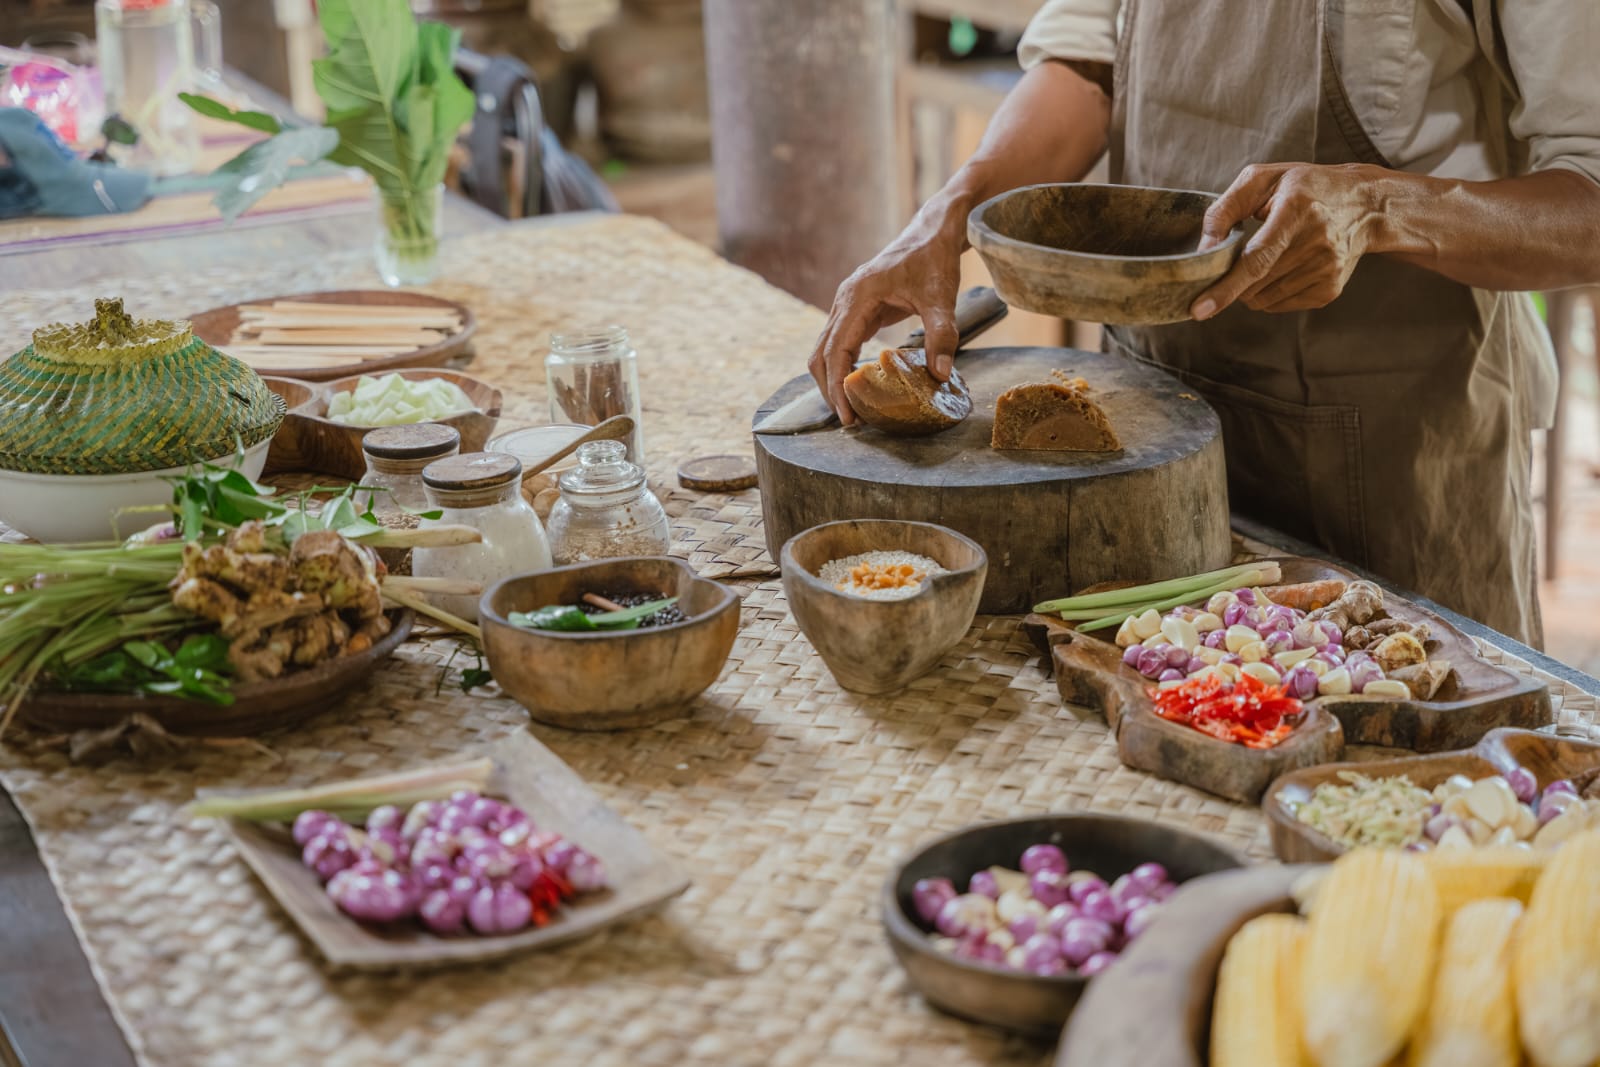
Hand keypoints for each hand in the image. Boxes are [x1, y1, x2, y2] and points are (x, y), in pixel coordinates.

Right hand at [809, 210, 964, 425]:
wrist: (931, 232)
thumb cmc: (934, 259)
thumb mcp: (942, 298)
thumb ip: (942, 335)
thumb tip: (940, 376)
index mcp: (857, 297)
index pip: (835, 351)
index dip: (838, 386)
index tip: (848, 415)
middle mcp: (844, 301)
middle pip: (820, 354)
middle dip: (830, 389)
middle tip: (850, 422)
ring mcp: (846, 305)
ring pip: (825, 350)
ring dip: (833, 380)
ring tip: (851, 410)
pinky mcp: (855, 310)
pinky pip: (839, 343)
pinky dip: (843, 368)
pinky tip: (858, 387)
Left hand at [1190, 163, 1380, 320]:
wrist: (1365, 204)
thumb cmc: (1304, 187)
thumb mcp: (1262, 179)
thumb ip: (1224, 210)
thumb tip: (1204, 250)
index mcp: (1297, 209)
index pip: (1256, 258)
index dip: (1226, 287)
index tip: (1199, 309)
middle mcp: (1317, 242)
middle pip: (1255, 284)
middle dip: (1232, 280)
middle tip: (1237, 257)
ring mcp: (1328, 270)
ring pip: (1262, 299)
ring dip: (1250, 287)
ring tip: (1269, 255)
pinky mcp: (1330, 289)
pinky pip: (1279, 305)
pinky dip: (1269, 292)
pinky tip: (1284, 266)